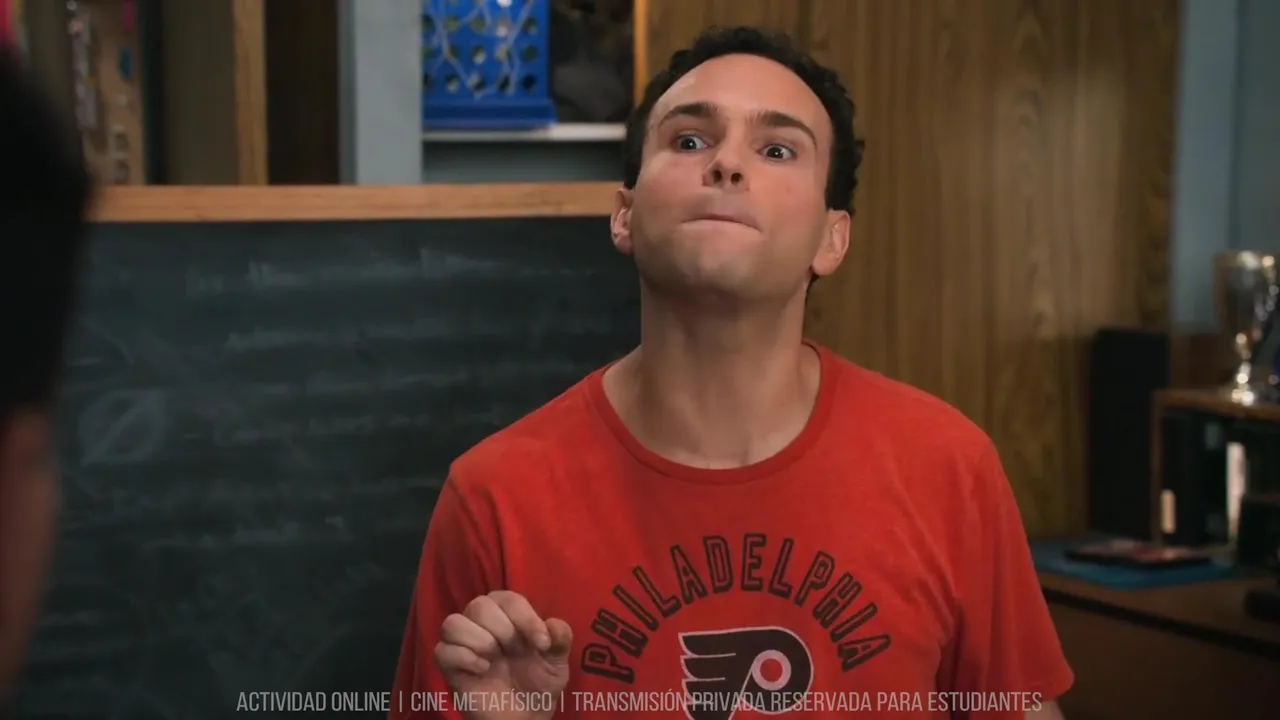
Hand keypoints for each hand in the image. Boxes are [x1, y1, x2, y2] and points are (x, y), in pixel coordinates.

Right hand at [435, 591, 572, 719]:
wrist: (524, 718)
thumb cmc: (537, 685)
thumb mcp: (557, 663)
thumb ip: (561, 640)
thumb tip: (554, 625)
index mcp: (507, 617)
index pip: (508, 598)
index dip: (526, 617)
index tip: (542, 644)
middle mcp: (482, 625)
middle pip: (479, 605)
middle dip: (502, 628)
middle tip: (515, 651)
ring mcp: (463, 646)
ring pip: (452, 623)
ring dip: (478, 639)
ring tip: (494, 658)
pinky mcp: (450, 668)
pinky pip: (442, 651)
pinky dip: (463, 657)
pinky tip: (482, 670)